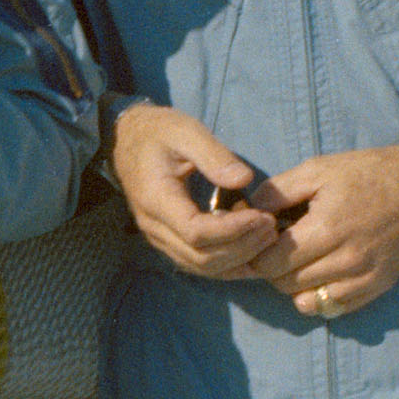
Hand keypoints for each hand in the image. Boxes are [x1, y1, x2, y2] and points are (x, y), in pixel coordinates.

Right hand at [110, 100, 292, 280]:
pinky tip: (253, 255)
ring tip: (268, 239)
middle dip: (242, 247)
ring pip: (201, 267)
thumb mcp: (186, 131)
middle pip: (201, 257)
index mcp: (156, 200)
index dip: (233, 230)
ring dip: (238, 259)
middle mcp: (154, 227)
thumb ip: (214, 155)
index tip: (263, 216)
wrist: (126, 140)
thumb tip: (245, 180)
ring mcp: (159, 238)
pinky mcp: (169, 241)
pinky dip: (228, 265)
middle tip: (272, 227)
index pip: (196, 232)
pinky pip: (198, 265)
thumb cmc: (158, 133)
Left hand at [252, 109, 398, 322]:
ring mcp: (364, 277)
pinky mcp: (378, 287)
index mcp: (326, 228)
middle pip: (284, 284)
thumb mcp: (317, 170)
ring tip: (300, 261)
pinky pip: (334, 309)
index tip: (261, 241)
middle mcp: (346, 259)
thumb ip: (277, 192)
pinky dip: (319, 298)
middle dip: (273, 269)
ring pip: (306, 300)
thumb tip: (245, 212)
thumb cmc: (367, 174)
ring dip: (294, 285)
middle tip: (279, 249)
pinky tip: (319, 276)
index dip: (257, 253)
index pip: (270, 263)